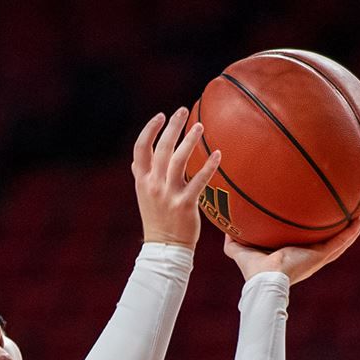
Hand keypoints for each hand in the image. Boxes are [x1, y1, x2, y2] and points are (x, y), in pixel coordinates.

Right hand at [132, 108, 220, 248]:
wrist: (164, 249)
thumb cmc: (157, 219)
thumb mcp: (144, 195)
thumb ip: (143, 175)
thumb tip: (141, 158)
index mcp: (142, 181)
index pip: (140, 149)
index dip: (150, 130)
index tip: (161, 116)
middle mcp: (153, 185)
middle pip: (161, 149)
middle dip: (172, 127)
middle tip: (183, 110)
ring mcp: (168, 195)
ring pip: (178, 160)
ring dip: (189, 140)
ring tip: (200, 126)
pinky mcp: (184, 205)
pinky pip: (198, 181)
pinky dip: (208, 166)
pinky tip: (218, 154)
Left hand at [224, 214, 359, 284]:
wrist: (265, 280)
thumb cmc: (253, 270)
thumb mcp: (240, 250)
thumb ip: (233, 240)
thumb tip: (224, 227)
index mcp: (292, 256)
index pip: (304, 244)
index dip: (310, 236)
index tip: (315, 223)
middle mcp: (307, 257)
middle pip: (325, 243)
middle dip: (334, 232)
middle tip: (344, 217)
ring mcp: (316, 258)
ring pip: (338, 243)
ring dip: (351, 231)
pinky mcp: (321, 256)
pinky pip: (341, 242)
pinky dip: (353, 232)